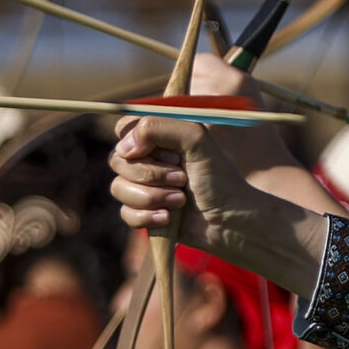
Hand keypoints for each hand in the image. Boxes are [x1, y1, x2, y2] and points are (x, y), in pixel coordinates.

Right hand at [110, 114, 326, 293]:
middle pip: (117, 161)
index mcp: (160, 136)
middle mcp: (148, 159)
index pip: (125, 128)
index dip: (131, 141)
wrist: (230, 221)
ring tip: (181, 201)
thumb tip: (125, 147)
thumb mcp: (197, 140)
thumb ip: (162, 127)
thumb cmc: (220, 178)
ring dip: (151, 197)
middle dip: (150, 174)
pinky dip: (147, 217)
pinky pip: (125, 213)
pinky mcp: (144, 212)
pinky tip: (169, 218)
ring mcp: (144, 187)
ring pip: (118, 188)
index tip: (146, 150)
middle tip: (182, 179)